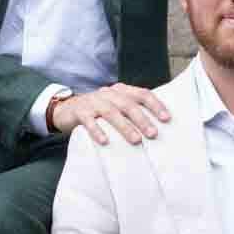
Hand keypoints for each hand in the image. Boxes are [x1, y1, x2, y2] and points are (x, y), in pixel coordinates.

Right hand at [50, 83, 172, 144]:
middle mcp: (108, 94)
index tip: (167, 119)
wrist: (66, 109)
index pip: (142, 94)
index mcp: (121, 91)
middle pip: (128, 104)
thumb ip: (131, 111)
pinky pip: (89, 121)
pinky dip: (97, 131)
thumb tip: (157, 127)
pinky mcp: (80, 112)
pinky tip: (105, 142)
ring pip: (111, 112)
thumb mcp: (115, 106)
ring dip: (125, 126)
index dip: (155, 105)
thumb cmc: (98, 111)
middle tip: (153, 134)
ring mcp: (93, 102)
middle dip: (142, 119)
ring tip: (136, 140)